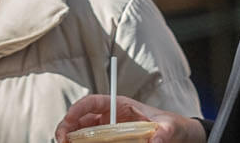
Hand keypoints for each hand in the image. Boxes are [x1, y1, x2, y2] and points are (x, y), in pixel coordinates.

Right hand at [54, 95, 204, 142]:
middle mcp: (110, 117)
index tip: (69, 118)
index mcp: (120, 105)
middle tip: (62, 140)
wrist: (176, 135)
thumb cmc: (171, 125)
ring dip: (71, 139)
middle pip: (81, 119)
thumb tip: (154, 142)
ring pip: (81, 133)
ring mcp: (108, 131)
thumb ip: (163, 133)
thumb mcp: (170, 127)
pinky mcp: (109, 142)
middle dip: (67, 127)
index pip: (93, 102)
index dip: (78, 108)